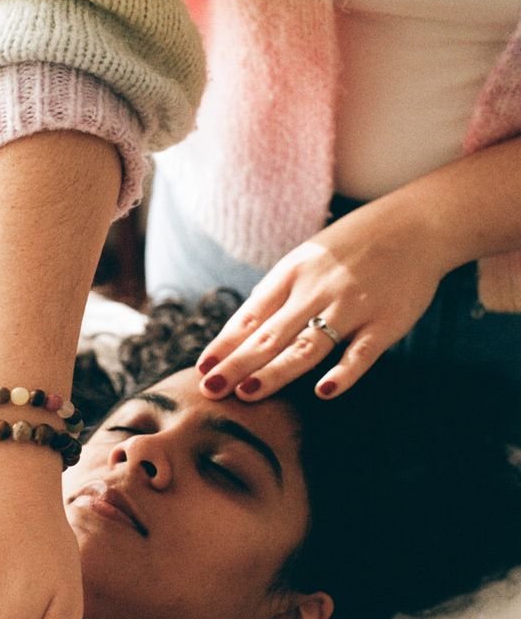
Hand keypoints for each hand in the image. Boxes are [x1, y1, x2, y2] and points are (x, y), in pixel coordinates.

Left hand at [195, 199, 447, 400]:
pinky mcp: (385, 323)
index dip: (225, 343)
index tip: (202, 367)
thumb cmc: (352, 248)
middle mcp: (316, 290)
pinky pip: (361, 353)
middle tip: (210, 390)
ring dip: (276, 372)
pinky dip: (344, 372)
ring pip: (307, 346)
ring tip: (247, 393)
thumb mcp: (306, 259)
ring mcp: (351, 307)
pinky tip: (324, 391)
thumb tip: (237, 331)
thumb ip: (275, 294)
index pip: (251, 315)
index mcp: (292, 273)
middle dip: (237, 364)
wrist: (415, 225)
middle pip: (270, 335)